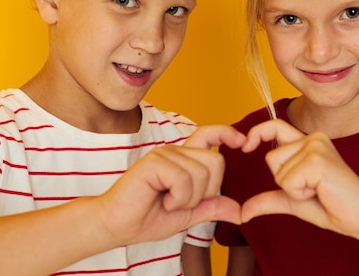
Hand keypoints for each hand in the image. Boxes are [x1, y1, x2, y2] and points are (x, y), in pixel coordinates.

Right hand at [97, 125, 245, 246]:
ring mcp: (164, 154)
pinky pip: (183, 179)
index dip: (227, 133)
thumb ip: (212, 207)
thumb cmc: (147, 217)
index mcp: (183, 160)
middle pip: (215, 162)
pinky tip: (161, 200)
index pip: (209, 135)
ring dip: (188, 198)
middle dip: (206, 190)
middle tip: (181, 201)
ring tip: (168, 201)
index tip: (242, 141)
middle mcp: (175, 152)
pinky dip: (177, 198)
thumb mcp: (188, 214)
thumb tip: (240, 211)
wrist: (117, 226)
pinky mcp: (154, 162)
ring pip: (201, 173)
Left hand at [240, 120, 358, 237]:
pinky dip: (300, 194)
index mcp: (309, 142)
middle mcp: (313, 138)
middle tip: (312, 189)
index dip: (257, 133)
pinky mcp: (317, 160)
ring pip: (278, 172)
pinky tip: (321, 192)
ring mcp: (316, 146)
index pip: (275, 126)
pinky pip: (288, 182)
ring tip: (318, 190)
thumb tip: (243, 211)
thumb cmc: (331, 206)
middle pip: (271, 158)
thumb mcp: (293, 200)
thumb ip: (269, 199)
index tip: (245, 146)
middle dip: (285, 181)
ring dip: (294, 190)